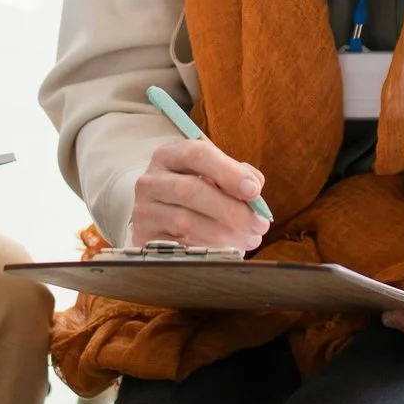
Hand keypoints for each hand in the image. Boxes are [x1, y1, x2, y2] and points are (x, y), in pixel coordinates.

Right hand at [129, 137, 269, 251]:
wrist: (161, 217)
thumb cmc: (196, 192)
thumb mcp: (213, 175)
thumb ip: (237, 175)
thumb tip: (254, 187)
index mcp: (170, 155)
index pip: (196, 154)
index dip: (228, 172)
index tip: (254, 191)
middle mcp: (151, 180)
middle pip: (190, 190)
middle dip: (231, 210)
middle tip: (259, 225)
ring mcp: (144, 210)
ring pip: (185, 221)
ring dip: (223, 233)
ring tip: (248, 240)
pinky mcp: (144, 238)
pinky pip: (178, 246)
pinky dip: (207, 248)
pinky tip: (225, 250)